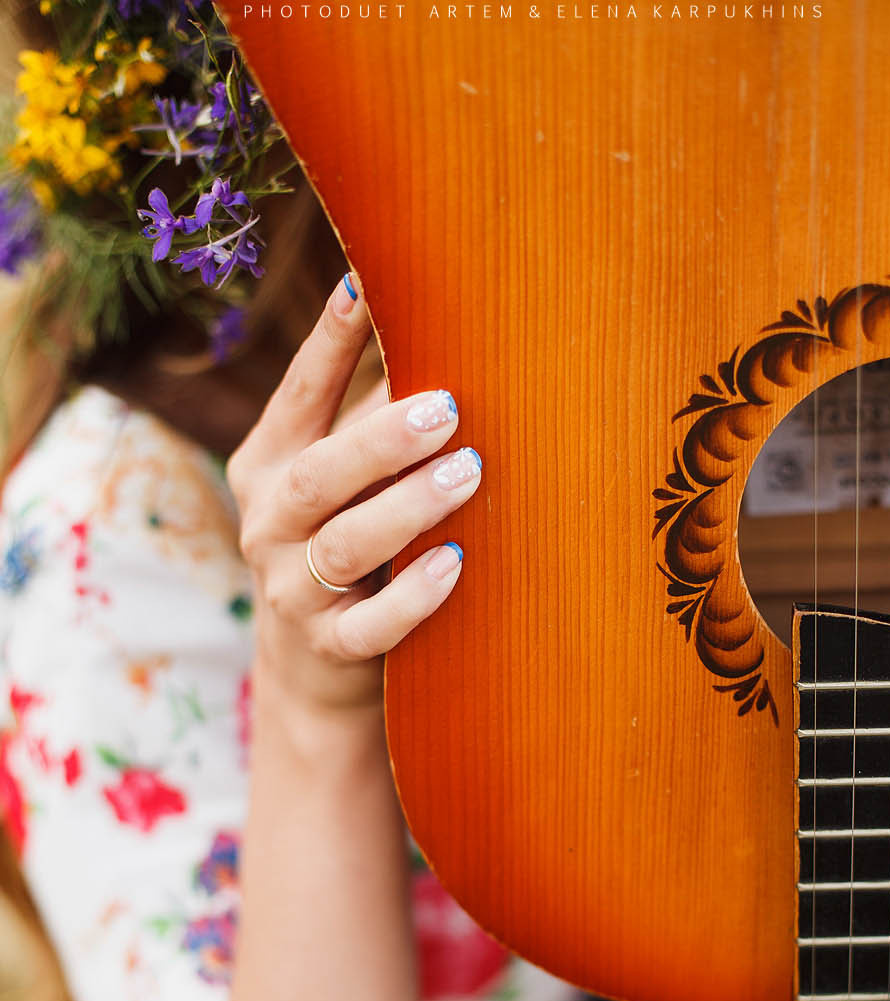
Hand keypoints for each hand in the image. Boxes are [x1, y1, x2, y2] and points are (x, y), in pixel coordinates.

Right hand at [225, 275, 480, 713]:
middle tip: (448, 406)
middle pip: (317, 477)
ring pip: (343, 547)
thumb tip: (429, 326)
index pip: (298, 396)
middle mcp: (269, 525)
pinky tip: (454, 564)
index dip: (328, 344)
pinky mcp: (329, 647)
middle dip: (380, 440)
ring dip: (407, 507)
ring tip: (468, 471)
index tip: (363, 289)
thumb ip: (369, 418)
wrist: (314, 671)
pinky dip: (412, 596)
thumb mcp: (343, 481)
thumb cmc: (348, 546)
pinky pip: (370, 625)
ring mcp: (292, 591)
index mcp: (270, 466)